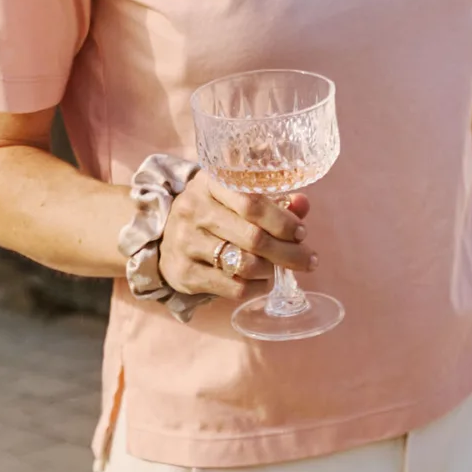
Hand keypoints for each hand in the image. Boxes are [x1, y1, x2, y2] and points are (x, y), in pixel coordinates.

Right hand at [158, 173, 311, 298]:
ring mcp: (186, 243)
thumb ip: (271, 200)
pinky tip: (261, 281)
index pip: (252, 203)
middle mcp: (194, 210)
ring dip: (271, 270)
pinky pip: (233, 288)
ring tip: (278, 268)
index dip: (282, 221)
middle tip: (307, 259)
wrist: (164, 236)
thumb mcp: (233, 197)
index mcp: (209, 183)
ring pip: (245, 265)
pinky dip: (256, 287)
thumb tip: (303, 205)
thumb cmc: (211, 213)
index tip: (301, 232)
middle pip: (253, 237)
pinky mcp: (185, 273)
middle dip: (288, 252)